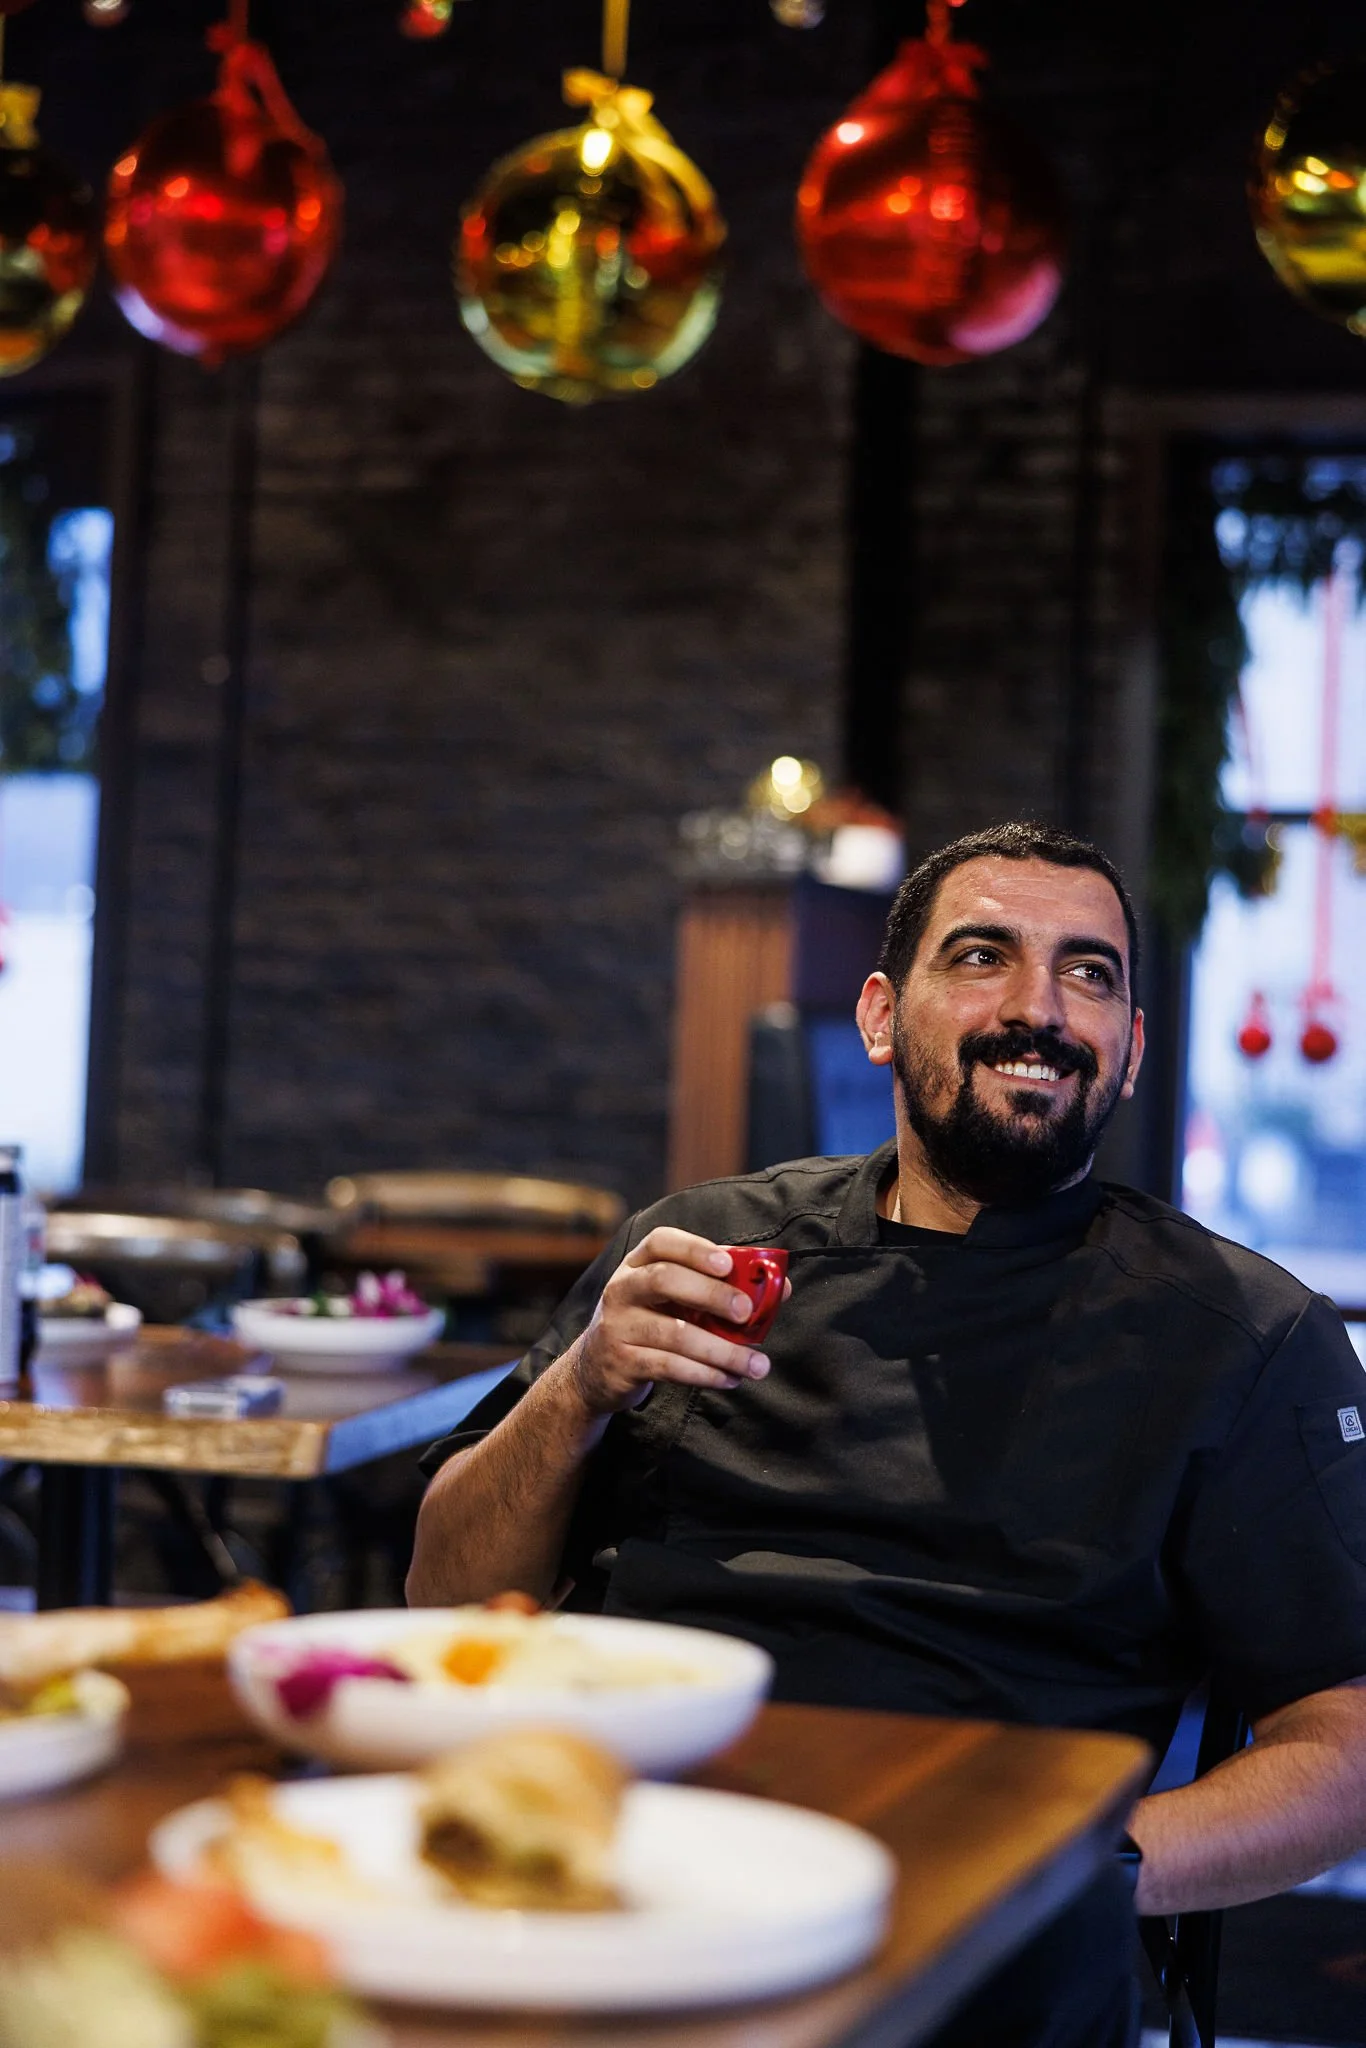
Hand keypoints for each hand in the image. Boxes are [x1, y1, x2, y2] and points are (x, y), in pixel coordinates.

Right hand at [561, 1227, 781, 1416]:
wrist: (595, 1369)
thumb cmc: (650, 1323)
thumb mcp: (675, 1300)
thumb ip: (720, 1289)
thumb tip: (780, 1288)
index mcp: (638, 1264)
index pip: (661, 1242)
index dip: (695, 1249)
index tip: (729, 1264)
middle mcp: (622, 1288)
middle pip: (665, 1280)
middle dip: (711, 1294)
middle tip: (746, 1312)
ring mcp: (618, 1326)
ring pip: (673, 1333)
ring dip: (721, 1350)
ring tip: (757, 1365)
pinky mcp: (621, 1362)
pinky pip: (668, 1367)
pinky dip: (705, 1374)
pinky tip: (730, 1379)